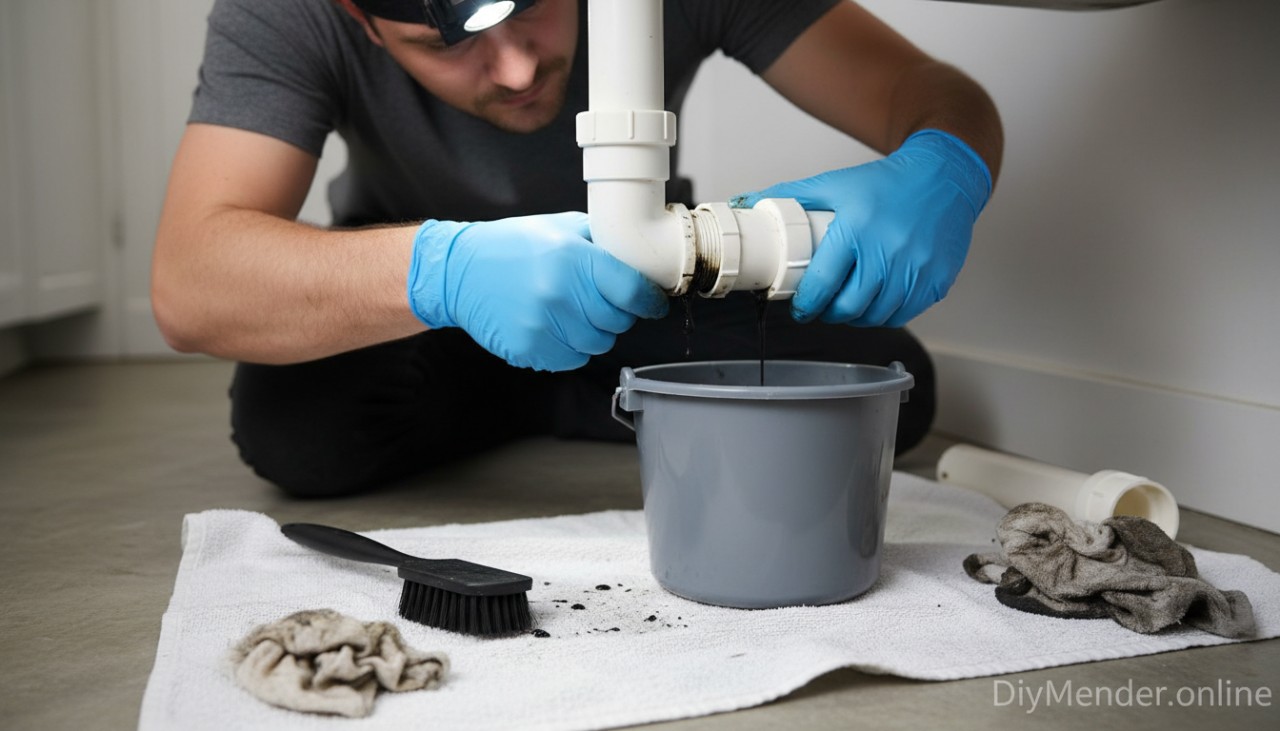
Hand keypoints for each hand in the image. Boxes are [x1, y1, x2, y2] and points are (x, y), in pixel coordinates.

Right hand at [407, 211, 668, 370]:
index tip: (653, 302)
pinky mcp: (530, 349)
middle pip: (618, 322)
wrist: (458, 272)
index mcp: (572, 259)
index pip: (632, 291)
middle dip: (618, 313)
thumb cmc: (510, 246)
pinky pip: (573, 359)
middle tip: (602, 301)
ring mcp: (544, 326)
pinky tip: (556, 326)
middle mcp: (560, 294)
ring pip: (598, 344)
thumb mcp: (558, 227)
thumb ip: (600, 241)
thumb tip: (639, 254)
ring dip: (595, 332)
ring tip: (574, 312)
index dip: (650, 300)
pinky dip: (572, 347)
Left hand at [732, 129, 991, 327]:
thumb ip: (791, 195)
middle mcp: (889, 251)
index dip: (806, 304)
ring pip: (876, 316)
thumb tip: (746, 202)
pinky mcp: (937, 280)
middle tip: (820, 308)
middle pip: (849, 307)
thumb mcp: (835, 182)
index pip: (823, 283)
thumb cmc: (887, 182)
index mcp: (857, 229)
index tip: (799, 308)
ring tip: (845, 305)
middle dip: (828, 314)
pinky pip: (905, 313)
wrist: (945, 175)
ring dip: (856, 318)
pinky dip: (885, 315)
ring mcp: (916, 269)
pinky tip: (875, 303)